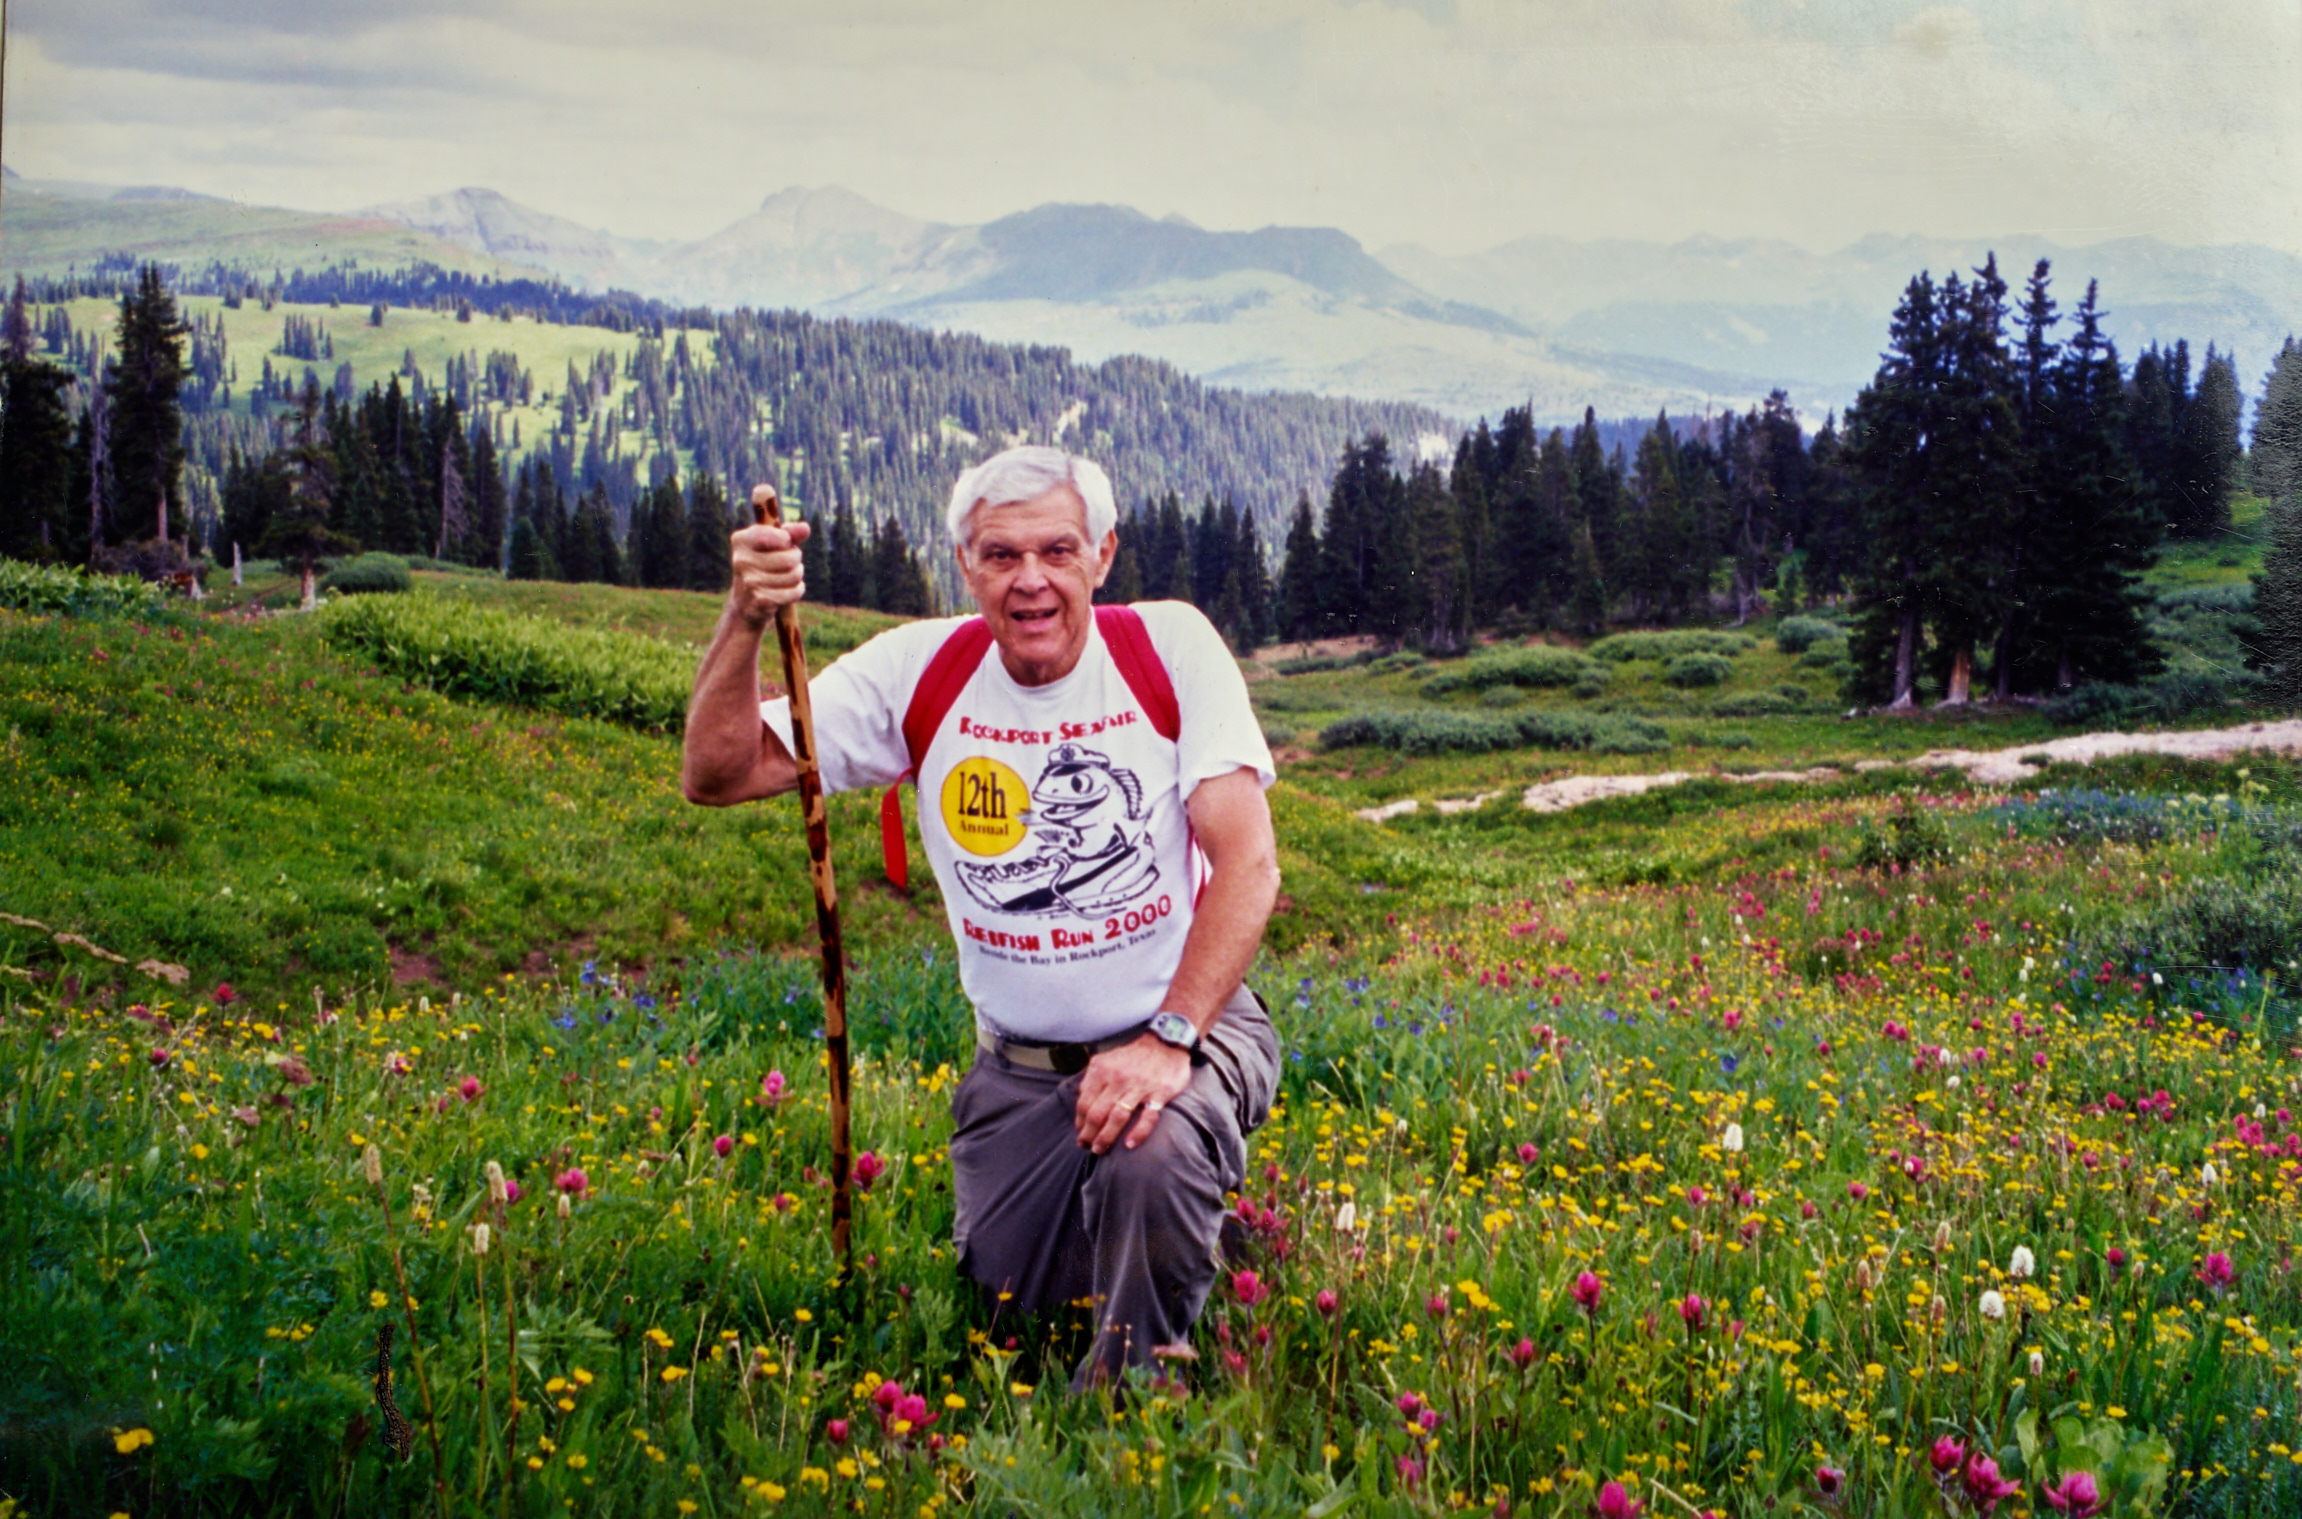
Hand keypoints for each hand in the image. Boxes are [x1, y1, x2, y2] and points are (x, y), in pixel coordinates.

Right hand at [728, 492, 810, 626]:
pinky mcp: (761, 601)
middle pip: (790, 558)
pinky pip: (794, 592)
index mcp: (741, 540)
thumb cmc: (762, 565)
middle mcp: (741, 560)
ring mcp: (750, 582)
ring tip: (787, 575)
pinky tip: (788, 589)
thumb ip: (789, 533)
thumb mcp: (771, 544)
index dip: (788, 541)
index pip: (780, 537)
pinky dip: (797, 590)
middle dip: (795, 560)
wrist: (744, 602)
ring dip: (797, 575)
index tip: (782, 544)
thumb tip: (805, 528)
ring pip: (794, 575)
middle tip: (788, 562)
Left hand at [1073, 1035, 1191, 1154]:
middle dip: (1088, 1134)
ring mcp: (1139, 1086)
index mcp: (1102, 1070)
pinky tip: (1129, 1144)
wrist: (1166, 1042)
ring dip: (1106, 1137)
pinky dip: (1138, 1133)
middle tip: (1087, 1146)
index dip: (1080, 1123)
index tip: (1080, 1134)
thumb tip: (1081, 1104)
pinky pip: (1147, 1118)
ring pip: (1118, 1117)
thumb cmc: (1133, 1056)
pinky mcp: (1160, 1093)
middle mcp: (1118, 1078)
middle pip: (1097, 1113)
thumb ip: (1092, 1079)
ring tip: (1100, 1149)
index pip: (1084, 1103)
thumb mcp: (1107, 1060)